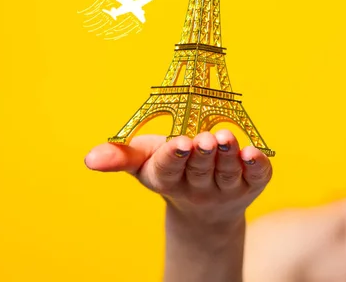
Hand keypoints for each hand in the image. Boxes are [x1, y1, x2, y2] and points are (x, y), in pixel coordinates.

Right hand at [84, 130, 272, 225]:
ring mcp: (226, 188)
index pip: (169, 169)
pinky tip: (254, 152)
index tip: (179, 143)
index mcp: (168, 179)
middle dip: (201, 154)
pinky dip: (256, 166)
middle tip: (204, 138)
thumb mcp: (143, 163)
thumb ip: (119, 157)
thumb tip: (89, 158)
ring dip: (227, 156)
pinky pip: (256, 177)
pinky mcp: (252, 184)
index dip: (174, 157)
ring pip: (227, 172)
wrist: (205, 208)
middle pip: (199, 170)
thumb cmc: (170, 171)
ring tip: (226, 137)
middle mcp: (197, 186)